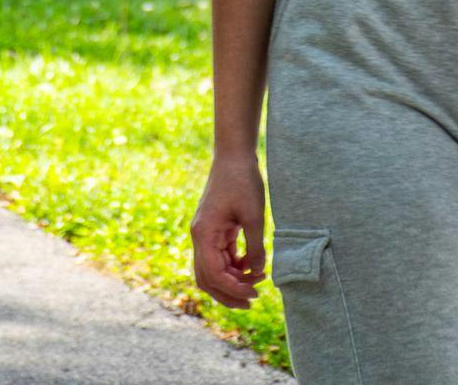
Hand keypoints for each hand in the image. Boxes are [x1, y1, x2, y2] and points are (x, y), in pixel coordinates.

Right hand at [190, 153, 266, 307]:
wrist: (234, 156)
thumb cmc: (242, 182)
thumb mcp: (254, 216)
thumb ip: (255, 248)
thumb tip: (257, 272)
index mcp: (204, 234)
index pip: (213, 274)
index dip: (233, 289)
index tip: (255, 293)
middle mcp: (200, 237)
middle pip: (207, 278)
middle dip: (228, 293)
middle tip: (252, 300)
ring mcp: (206, 234)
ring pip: (213, 270)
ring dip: (232, 281)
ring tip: (257, 282)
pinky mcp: (214, 230)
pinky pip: (220, 257)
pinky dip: (234, 267)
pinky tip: (253, 267)